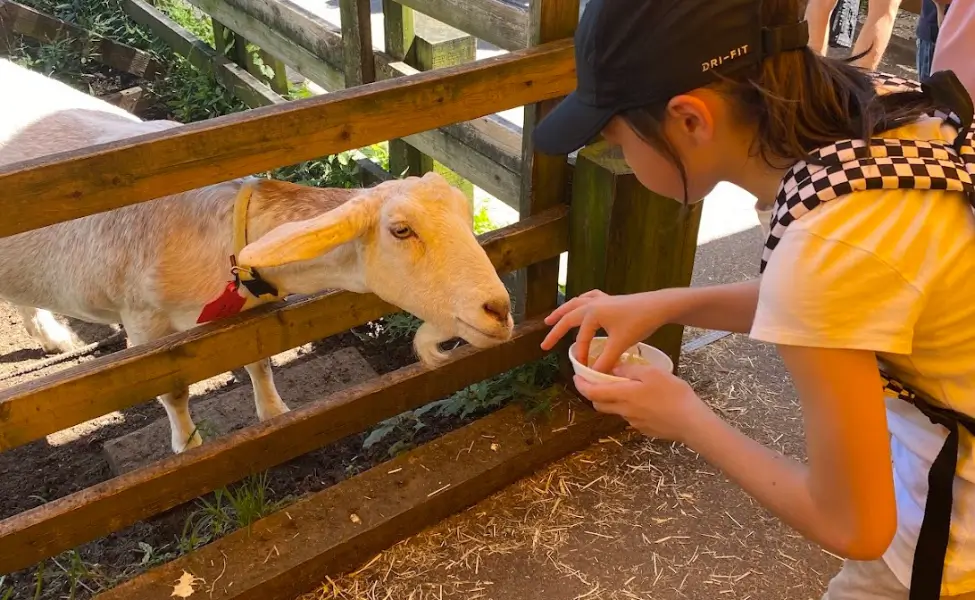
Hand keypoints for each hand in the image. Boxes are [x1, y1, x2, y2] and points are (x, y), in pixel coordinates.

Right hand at [542, 289, 673, 373]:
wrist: (658, 305)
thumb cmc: (639, 322)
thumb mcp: (621, 343)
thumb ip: (605, 360)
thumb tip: (594, 375)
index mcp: (592, 313)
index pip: (581, 338)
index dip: (581, 355)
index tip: (582, 368)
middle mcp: (592, 304)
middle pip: (568, 318)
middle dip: (555, 332)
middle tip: (545, 345)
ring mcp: (601, 299)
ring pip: (575, 305)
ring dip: (562, 313)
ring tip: (549, 320)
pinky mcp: (610, 299)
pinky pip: (588, 298)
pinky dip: (580, 302)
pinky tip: (580, 305)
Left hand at [573, 363, 712, 442]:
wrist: (691, 422)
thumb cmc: (672, 394)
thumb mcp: (651, 373)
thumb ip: (629, 371)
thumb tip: (613, 370)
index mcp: (623, 396)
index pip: (592, 392)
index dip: (581, 385)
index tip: (576, 378)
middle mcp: (624, 411)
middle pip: (600, 404)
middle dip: (594, 394)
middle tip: (598, 382)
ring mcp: (634, 423)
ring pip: (616, 411)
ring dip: (614, 400)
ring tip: (629, 388)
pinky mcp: (645, 429)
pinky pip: (631, 417)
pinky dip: (631, 408)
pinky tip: (647, 401)